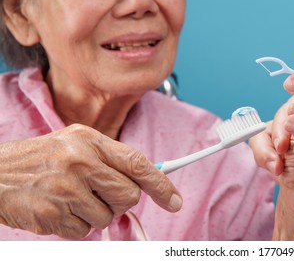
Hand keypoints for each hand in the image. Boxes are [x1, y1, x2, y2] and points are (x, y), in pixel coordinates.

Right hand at [0, 124, 181, 238]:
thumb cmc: (40, 160)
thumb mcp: (75, 144)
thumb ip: (109, 160)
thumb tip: (144, 183)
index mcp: (89, 140)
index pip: (137, 163)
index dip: (161, 184)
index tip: (174, 200)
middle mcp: (79, 161)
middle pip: (128, 196)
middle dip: (120, 202)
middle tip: (101, 195)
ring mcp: (65, 188)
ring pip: (107, 217)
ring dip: (94, 214)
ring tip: (72, 198)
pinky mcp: (52, 214)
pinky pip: (83, 231)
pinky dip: (75, 225)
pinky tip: (59, 209)